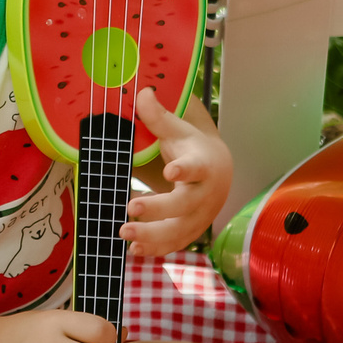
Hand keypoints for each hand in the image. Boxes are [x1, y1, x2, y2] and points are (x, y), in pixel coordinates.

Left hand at [123, 87, 233, 258]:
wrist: (218, 171)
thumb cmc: (191, 148)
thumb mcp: (177, 130)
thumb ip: (158, 116)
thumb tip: (143, 93)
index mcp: (203, 165)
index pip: (196, 167)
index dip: (184, 170)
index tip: (171, 171)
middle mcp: (204, 194)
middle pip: (184, 204)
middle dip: (159, 208)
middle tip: (131, 208)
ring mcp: (199, 216)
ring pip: (178, 230)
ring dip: (152, 235)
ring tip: (123, 233)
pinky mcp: (191, 231)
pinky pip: (174, 243)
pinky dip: (155, 248)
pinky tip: (133, 249)